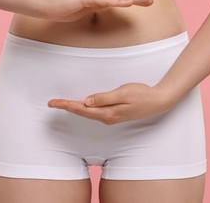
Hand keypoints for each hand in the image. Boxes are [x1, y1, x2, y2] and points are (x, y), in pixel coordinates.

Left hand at [47, 83, 170, 124]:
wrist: (158, 102)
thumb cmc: (142, 95)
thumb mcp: (123, 93)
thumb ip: (104, 98)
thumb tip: (87, 102)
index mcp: (107, 112)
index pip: (82, 109)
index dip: (66, 105)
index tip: (53, 103)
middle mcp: (107, 117)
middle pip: (81, 112)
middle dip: (66, 107)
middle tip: (51, 103)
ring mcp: (110, 116)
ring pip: (87, 113)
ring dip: (73, 108)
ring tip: (61, 103)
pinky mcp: (114, 114)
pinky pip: (94, 112)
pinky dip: (83, 109)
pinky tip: (79, 105)